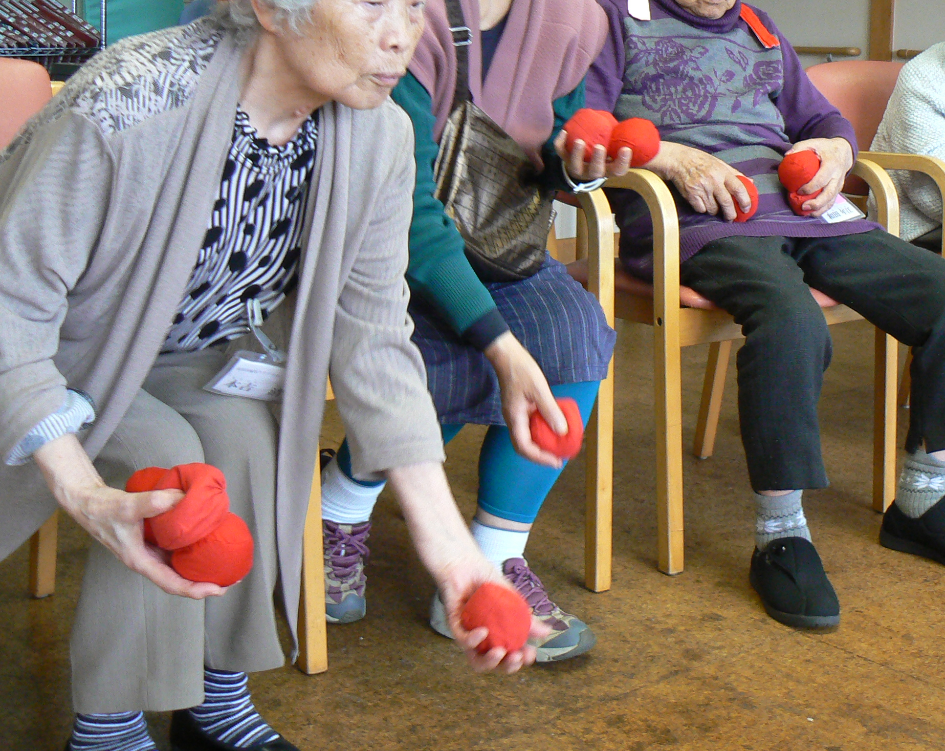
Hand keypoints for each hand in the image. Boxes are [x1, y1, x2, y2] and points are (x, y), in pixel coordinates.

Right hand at [33, 434, 224, 598]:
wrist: (88, 503)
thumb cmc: (104, 509)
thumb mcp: (128, 506)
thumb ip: (155, 502)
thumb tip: (185, 498)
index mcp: (141, 562)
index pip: (172, 584)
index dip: (196, 589)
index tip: (218, 589)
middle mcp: (147, 561)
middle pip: (179, 580)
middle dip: (204, 583)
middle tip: (230, 579)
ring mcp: (149, 552)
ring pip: (178, 566)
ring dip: (199, 569)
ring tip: (223, 564)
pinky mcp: (151, 541)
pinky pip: (175, 551)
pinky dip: (191, 551)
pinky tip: (206, 542)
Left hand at [437, 553, 550, 672]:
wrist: (467, 563)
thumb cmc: (488, 581)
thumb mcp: (512, 600)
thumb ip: (526, 617)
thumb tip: (548, 632)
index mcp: (498, 635)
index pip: (510, 656)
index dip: (520, 661)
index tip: (530, 654)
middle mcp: (483, 639)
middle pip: (494, 664)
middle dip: (507, 667)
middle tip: (516, 657)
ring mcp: (468, 634)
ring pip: (475, 660)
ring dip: (489, 662)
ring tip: (500, 653)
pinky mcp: (454, 625)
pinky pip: (462, 639)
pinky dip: (473, 640)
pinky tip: (483, 632)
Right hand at [484, 332, 564, 468]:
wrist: (507, 355)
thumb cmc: (521, 370)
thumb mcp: (539, 390)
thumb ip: (550, 411)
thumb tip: (563, 432)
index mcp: (515, 418)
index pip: (524, 447)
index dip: (540, 458)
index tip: (556, 461)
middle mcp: (514, 419)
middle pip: (525, 446)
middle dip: (542, 454)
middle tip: (560, 458)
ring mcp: (517, 414)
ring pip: (529, 436)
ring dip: (543, 443)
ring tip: (559, 445)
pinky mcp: (521, 408)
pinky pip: (532, 425)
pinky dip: (543, 429)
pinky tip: (555, 426)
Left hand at [553, 130, 631, 182]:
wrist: (587, 156)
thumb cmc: (609, 149)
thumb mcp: (619, 147)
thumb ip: (627, 141)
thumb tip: (643, 129)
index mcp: (609, 170)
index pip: (618, 170)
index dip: (622, 162)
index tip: (626, 150)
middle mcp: (593, 173)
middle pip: (595, 171)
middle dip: (597, 160)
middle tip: (600, 147)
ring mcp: (578, 168)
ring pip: (575, 167)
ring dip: (576, 154)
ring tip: (578, 141)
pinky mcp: (566, 160)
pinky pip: (561, 154)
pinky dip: (560, 144)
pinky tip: (563, 132)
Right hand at [647, 141, 751, 221]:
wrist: (679, 160)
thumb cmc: (701, 161)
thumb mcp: (719, 163)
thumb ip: (734, 173)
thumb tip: (750, 182)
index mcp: (722, 172)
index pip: (738, 189)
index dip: (745, 201)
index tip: (747, 209)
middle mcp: (713, 181)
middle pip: (726, 203)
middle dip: (731, 214)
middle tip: (732, 218)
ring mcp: (701, 189)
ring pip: (713, 209)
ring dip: (715, 211)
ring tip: (714, 207)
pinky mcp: (691, 196)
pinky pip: (701, 209)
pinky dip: (703, 209)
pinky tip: (702, 203)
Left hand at [787, 137, 853, 216]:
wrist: (844, 150)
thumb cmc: (825, 148)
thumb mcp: (814, 143)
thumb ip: (800, 147)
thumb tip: (787, 155)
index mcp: (832, 164)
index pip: (822, 179)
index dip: (811, 187)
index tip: (798, 191)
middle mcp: (838, 175)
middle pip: (829, 193)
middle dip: (817, 203)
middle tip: (803, 207)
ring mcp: (839, 183)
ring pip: (832, 199)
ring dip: (820, 209)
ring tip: (808, 213)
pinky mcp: (838, 189)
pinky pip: (833, 201)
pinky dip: (824, 209)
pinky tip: (813, 213)